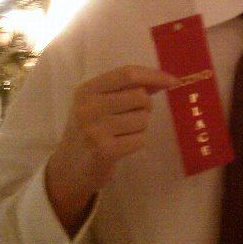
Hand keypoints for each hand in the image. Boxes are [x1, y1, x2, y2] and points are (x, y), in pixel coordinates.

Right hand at [45, 65, 175, 234]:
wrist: (68, 169)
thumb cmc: (90, 130)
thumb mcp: (99, 103)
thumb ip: (126, 89)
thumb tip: (163, 80)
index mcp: (87, 89)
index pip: (127, 74)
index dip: (154, 75)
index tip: (173, 81)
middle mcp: (88, 106)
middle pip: (139, 96)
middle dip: (146, 106)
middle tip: (133, 116)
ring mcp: (95, 129)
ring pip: (143, 119)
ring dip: (141, 126)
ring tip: (122, 133)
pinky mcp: (104, 150)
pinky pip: (140, 139)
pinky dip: (137, 142)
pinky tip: (121, 145)